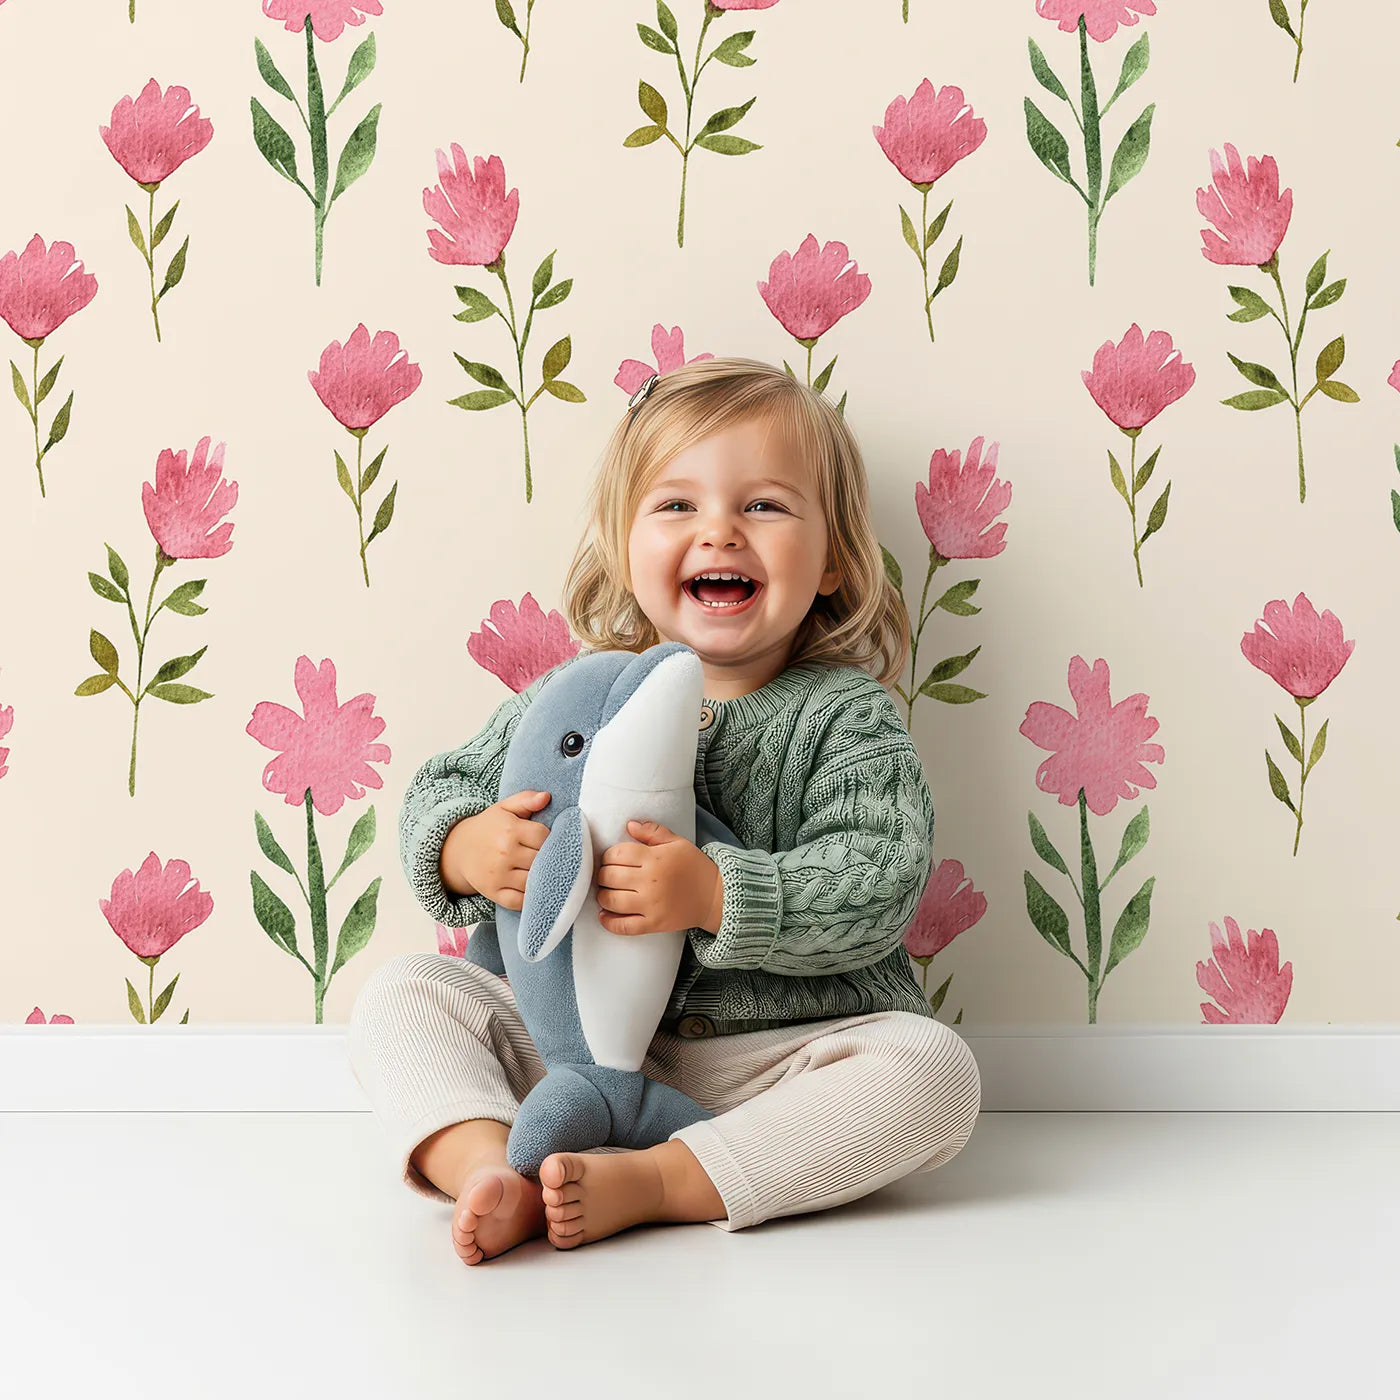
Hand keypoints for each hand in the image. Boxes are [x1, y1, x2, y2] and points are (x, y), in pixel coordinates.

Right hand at [440, 789, 550, 909]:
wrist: (458, 849)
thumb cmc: (488, 827)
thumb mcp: (504, 808)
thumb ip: (526, 799)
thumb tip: (546, 797)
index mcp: (509, 830)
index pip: (543, 836)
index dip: (550, 839)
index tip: (546, 840)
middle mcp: (503, 853)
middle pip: (540, 859)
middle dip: (547, 858)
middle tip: (548, 857)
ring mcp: (498, 875)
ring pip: (533, 881)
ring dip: (541, 878)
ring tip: (543, 872)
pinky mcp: (493, 892)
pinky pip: (519, 901)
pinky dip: (528, 898)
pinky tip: (532, 888)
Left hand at [595, 820, 723, 936]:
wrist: (715, 897)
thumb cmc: (694, 867)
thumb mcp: (677, 842)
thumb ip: (652, 831)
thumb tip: (629, 824)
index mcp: (654, 858)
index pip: (616, 854)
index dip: (608, 856)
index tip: (611, 859)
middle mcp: (650, 881)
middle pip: (609, 877)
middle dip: (602, 875)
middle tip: (606, 875)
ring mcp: (651, 905)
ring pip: (611, 901)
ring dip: (602, 896)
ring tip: (606, 892)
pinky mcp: (653, 924)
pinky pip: (623, 926)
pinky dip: (609, 922)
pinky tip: (604, 915)